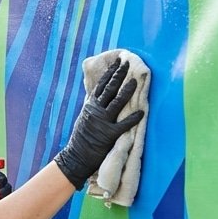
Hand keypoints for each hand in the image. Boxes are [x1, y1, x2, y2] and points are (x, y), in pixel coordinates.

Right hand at [54, 58, 145, 188]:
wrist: (76, 157)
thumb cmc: (81, 139)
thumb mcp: (84, 117)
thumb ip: (93, 106)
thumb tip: (99, 95)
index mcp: (90, 105)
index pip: (101, 85)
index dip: (110, 72)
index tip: (117, 62)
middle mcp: (96, 110)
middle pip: (109, 88)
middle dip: (119, 74)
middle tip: (127, 63)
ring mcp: (103, 122)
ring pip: (117, 102)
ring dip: (127, 91)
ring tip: (135, 81)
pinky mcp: (109, 134)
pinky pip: (123, 124)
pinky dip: (133, 118)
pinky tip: (142, 112)